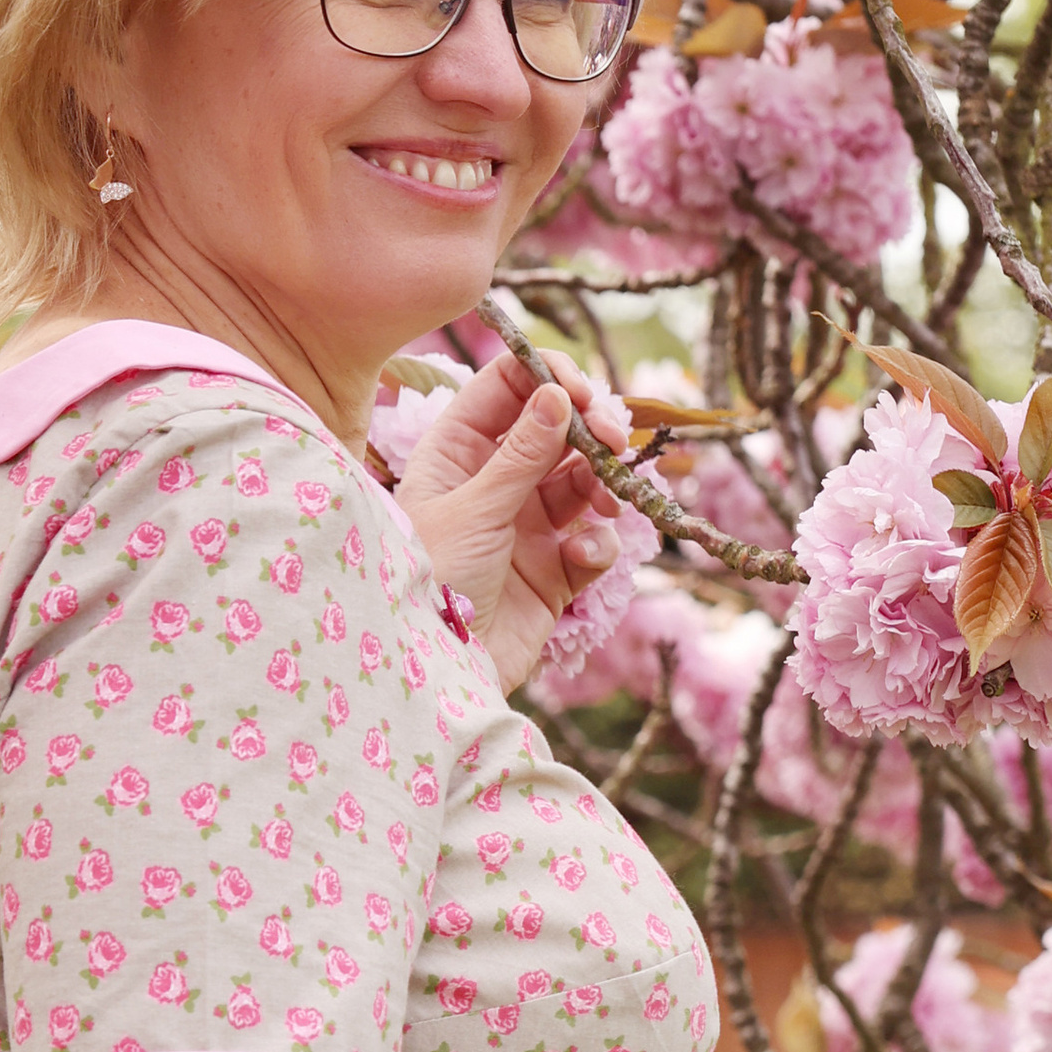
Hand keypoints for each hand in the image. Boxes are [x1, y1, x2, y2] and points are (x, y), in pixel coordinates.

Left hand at [395, 346, 631, 694]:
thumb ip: (521, 454)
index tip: (582, 391)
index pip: (505, 387)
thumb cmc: (434, 583)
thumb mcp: (474, 510)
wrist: (441, 673)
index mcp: (457, 453)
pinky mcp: (555, 570)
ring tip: (610, 499)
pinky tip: (582, 555)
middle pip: (556, 429)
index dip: (546, 378)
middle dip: (591, 428)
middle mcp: (494, 482)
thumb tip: (557, 394)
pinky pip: (593, 539)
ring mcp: (527, 525)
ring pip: (583, 481)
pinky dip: (598, 541)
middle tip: (616, 438)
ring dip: (604, 483)